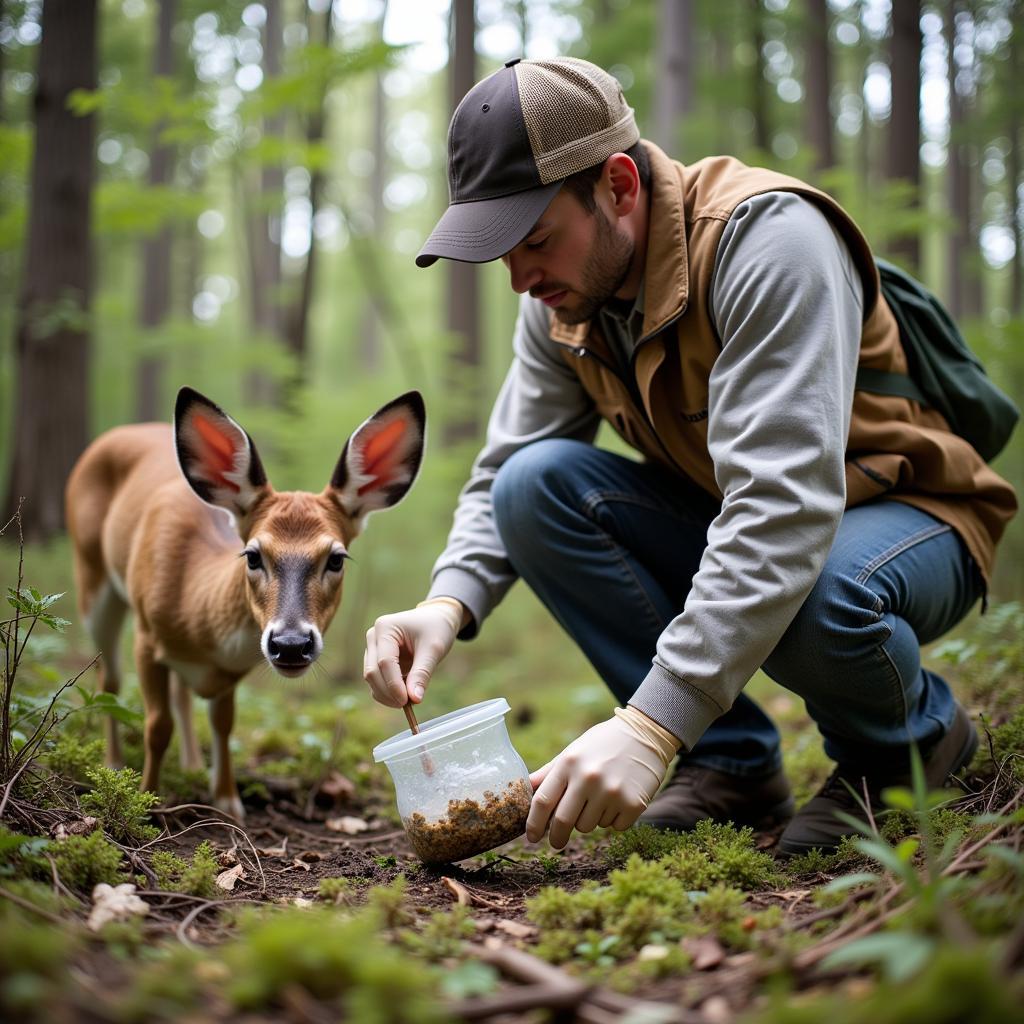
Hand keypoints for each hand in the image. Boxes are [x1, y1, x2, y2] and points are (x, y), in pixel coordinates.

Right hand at [363, 598, 463, 706]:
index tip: (407, 702)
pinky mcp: (376, 658)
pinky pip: (377, 680)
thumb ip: (422, 673)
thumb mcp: (434, 649)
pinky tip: (404, 696)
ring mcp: (373, 648)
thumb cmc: (436, 629)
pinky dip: (388, 691)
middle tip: (408, 705)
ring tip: (409, 701)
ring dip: (387, 694)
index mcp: (385, 627)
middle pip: (372, 672)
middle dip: (388, 692)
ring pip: (371, 678)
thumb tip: (414, 699)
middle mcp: (373, 636)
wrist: (437, 619)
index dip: (394, 685)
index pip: (384, 662)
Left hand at [526, 707, 679, 849]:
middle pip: (563, 822)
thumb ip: (548, 773)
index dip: (533, 824)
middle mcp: (589, 778)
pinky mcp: (633, 804)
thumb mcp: (572, 752)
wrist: (645, 734)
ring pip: (588, 826)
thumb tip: (523, 788)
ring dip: (589, 820)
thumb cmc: (602, 744)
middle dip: (557, 837)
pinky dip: (613, 819)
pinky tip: (619, 799)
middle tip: (556, 842)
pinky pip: (613, 827)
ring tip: (600, 798)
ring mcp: (612, 792)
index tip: (531, 837)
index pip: (543, 801)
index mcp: (569, 763)